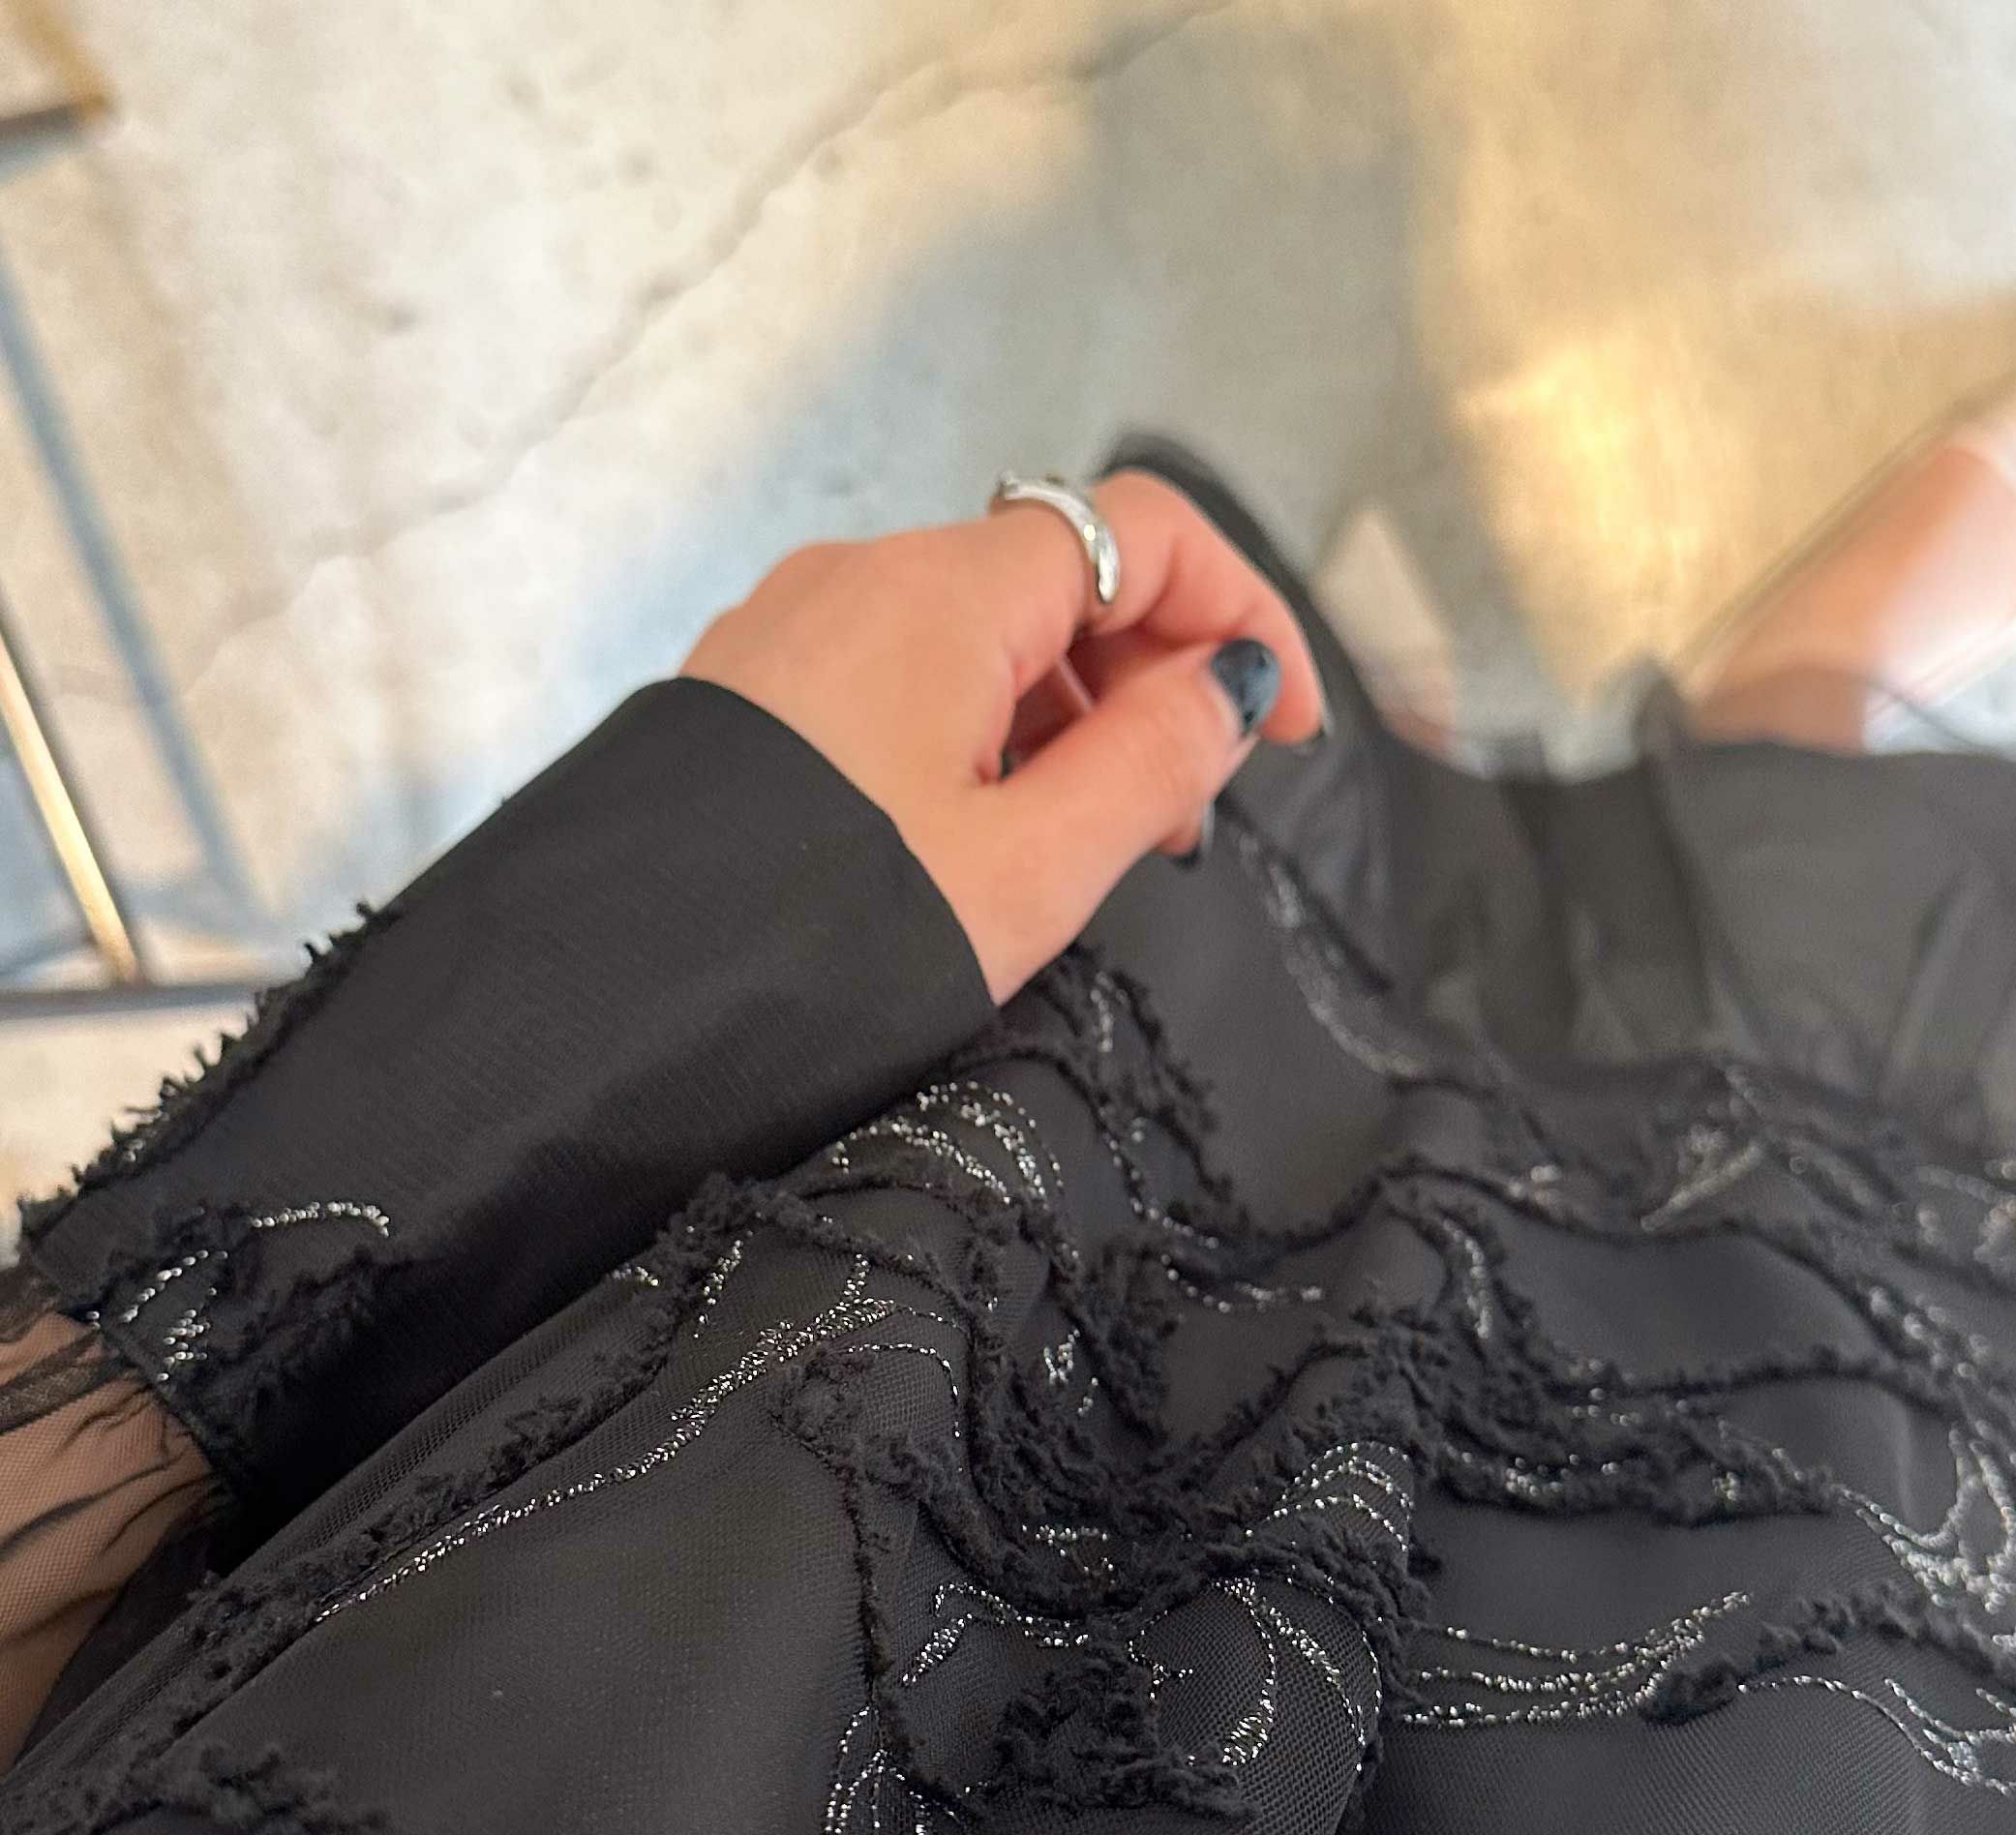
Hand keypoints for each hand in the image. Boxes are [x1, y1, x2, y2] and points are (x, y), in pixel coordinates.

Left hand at [679, 471, 1326, 1003]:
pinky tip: (981, 843)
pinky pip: (902, 680)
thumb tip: (1231, 686)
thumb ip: (1152, 763)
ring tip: (1086, 853)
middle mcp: (862, 578)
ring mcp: (794, 631)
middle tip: (1183, 823)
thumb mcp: (1030, 872)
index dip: (1240, 614)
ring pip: (982, 636)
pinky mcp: (751, 694)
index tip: (1287, 723)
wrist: (614, 1006)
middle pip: (1062, 579)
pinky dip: (978, 737)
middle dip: (1149, 682)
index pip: (1142, 532)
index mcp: (943, 593)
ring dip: (1066, 721)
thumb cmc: (817, 944)